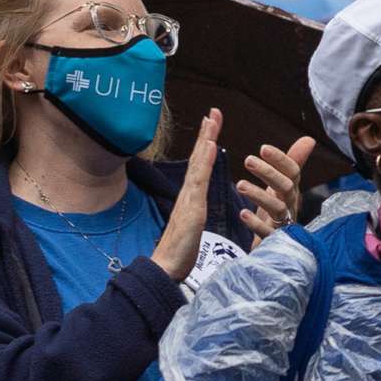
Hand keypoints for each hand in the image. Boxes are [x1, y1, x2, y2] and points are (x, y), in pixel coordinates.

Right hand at [154, 111, 224, 283]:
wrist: (166, 269)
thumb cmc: (181, 250)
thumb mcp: (193, 225)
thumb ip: (195, 210)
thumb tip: (196, 202)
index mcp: (192, 196)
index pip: (201, 164)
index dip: (206, 143)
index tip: (212, 123)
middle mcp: (188, 194)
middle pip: (199, 158)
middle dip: (206, 134)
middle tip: (214, 112)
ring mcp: (189, 200)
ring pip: (199, 165)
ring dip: (205, 141)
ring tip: (212, 121)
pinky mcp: (192, 210)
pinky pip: (200, 183)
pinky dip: (205, 163)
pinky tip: (211, 147)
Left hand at [234, 136, 314, 240]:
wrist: (277, 250)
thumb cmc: (277, 213)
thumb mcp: (283, 187)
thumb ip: (293, 163)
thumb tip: (309, 139)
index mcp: (291, 191)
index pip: (293, 171)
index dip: (281, 159)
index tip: (263, 148)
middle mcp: (291, 206)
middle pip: (286, 187)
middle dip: (268, 173)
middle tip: (248, 160)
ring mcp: (284, 224)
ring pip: (277, 208)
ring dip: (259, 195)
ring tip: (239, 184)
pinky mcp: (274, 241)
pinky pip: (268, 232)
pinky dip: (256, 223)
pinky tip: (243, 213)